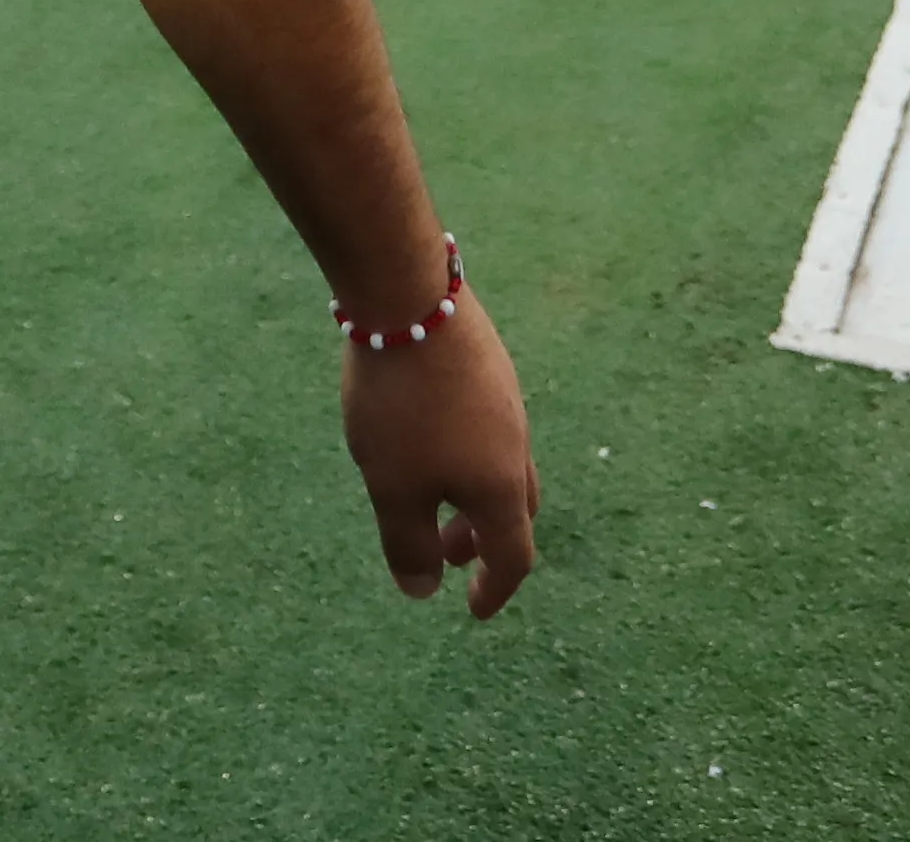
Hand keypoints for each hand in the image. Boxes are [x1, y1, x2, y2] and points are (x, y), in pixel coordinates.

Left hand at [339, 293, 539, 618]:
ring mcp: (506, 402)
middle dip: (483, 541)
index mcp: (501, 487)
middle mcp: (516, 446)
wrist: (410, 298)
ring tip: (425, 494)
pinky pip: (486, 428)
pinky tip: (425, 434)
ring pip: (500, 466)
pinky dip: (464, 453)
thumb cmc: (400, 406)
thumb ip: (407, 542)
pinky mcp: (487, 367)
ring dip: (469, 494)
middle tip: (445, 554)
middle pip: (512, 511)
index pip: (513, 557)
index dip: (493, 590)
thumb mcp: (392, 485)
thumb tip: (422, 592)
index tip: (472, 611)